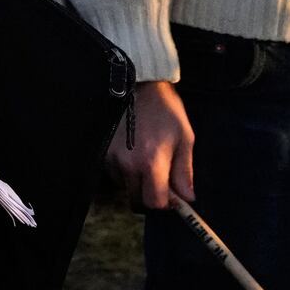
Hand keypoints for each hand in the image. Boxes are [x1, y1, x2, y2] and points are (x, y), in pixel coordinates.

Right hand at [110, 80, 194, 209]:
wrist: (138, 85)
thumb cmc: (165, 111)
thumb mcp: (184, 139)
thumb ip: (184, 172)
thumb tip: (187, 198)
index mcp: (151, 162)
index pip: (154, 203)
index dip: (165, 204)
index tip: (172, 198)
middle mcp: (127, 164)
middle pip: (137, 200)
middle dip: (150, 196)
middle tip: (161, 181)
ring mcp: (111, 158)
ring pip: (125, 186)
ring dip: (137, 181)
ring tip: (145, 157)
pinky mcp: (102, 152)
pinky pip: (114, 172)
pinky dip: (125, 169)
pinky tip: (133, 150)